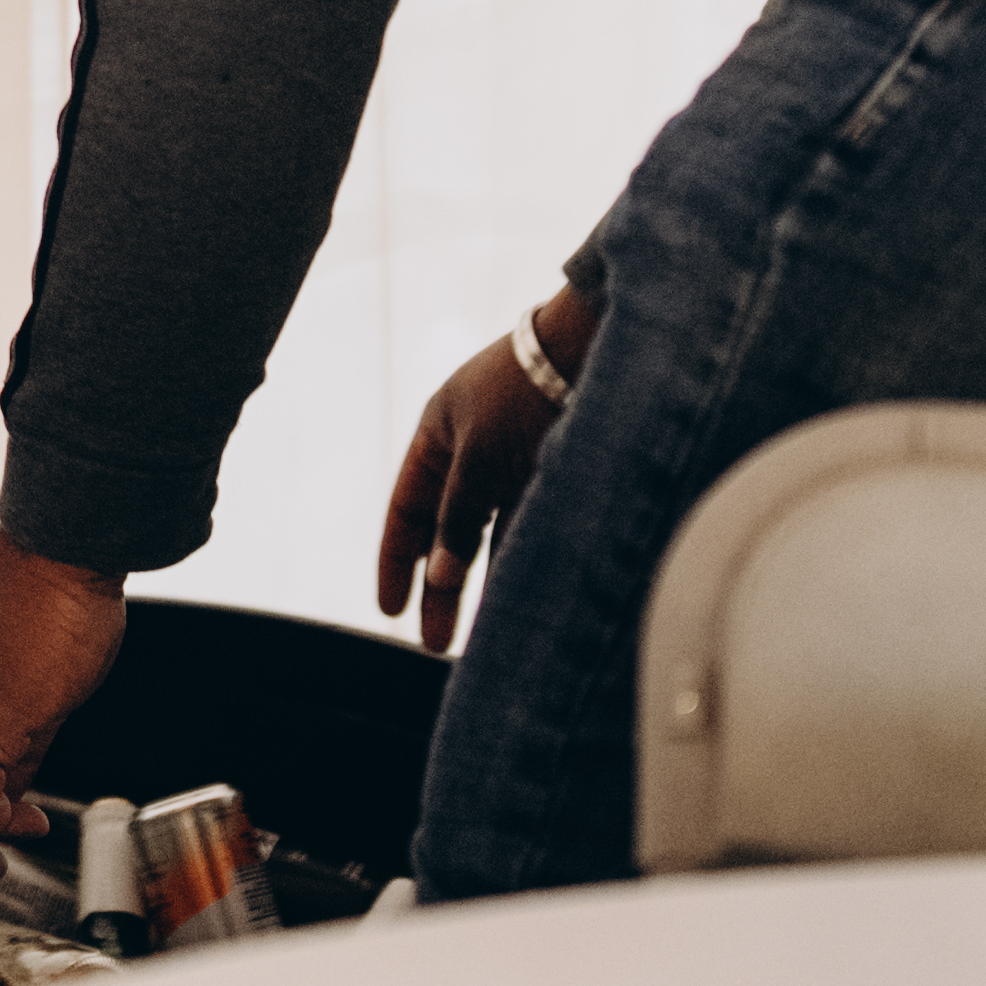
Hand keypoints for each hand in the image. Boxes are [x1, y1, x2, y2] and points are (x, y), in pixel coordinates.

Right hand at [375, 287, 587, 652]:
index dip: (396, 559)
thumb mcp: (479, 455)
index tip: (391, 607)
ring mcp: (513, 461)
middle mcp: (473, 450)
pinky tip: (520, 597)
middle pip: (446, 529)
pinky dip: (521, 562)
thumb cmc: (525, 387)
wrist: (594, 345)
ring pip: (489, 536)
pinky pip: (528, 528)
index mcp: (439, 432)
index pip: (406, 506)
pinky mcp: (554, 470)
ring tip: (481, 634)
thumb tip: (441, 576)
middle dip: (440, 586)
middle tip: (434, 639)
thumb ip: (458, 518)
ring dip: (482, 583)